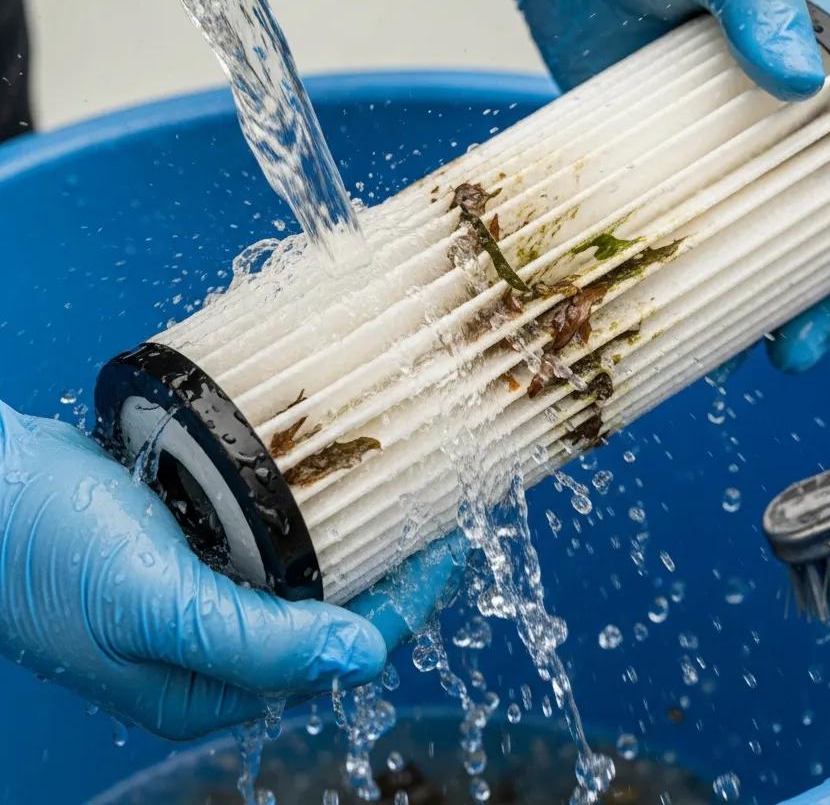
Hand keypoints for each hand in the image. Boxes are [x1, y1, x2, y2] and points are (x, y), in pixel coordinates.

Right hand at [0, 401, 459, 739]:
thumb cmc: (45, 553)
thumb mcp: (148, 604)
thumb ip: (253, 640)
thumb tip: (361, 658)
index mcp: (209, 682)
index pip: (340, 651)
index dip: (408, 601)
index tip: (453, 543)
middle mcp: (215, 646)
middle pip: (336, 612)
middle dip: (396, 567)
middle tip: (444, 509)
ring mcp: (204, 595)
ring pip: (311, 572)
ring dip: (361, 534)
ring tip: (407, 488)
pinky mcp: (192, 548)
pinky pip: (275, 538)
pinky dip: (315, 512)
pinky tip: (338, 477)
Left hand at [471, 0, 829, 371]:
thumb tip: (793, 81)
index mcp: (827, 61)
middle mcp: (783, 115)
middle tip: (806, 343)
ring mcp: (721, 146)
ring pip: (767, 237)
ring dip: (772, 300)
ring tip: (760, 352)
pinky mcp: (663, 162)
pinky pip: (693, 229)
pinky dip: (699, 277)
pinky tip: (693, 322)